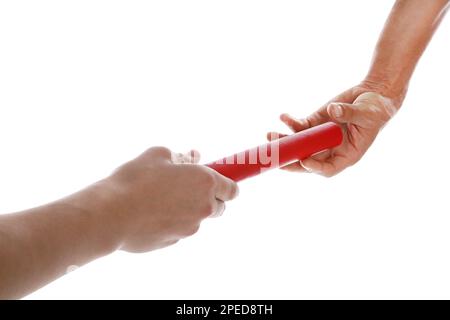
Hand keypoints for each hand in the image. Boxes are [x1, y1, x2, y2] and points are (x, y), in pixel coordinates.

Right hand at [93, 147, 238, 252]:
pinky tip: (150, 213)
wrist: (111, 215)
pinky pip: (179, 228)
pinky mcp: (174, 241)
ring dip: (187, 209)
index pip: (233, 189)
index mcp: (205, 183)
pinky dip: (172, 221)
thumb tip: (192, 158)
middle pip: (219, 206)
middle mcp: (204, 208)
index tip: (216, 179)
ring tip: (160, 198)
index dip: (226, 183)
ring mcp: (190, 228)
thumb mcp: (158, 155)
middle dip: (208, 197)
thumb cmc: (135, 180)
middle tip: (185, 187)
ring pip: (197, 218)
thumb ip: (180, 157)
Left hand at [268, 84, 401, 176]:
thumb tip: (332, 111)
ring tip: (269, 136)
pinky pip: (299, 127)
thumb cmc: (376, 109)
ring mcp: (320, 138)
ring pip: (299, 145)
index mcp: (347, 155)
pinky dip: (290, 123)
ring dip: (284, 142)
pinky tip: (283, 116)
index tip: (304, 160)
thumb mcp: (367, 112)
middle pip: (307, 161)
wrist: (372, 95)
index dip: (315, 167)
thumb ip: (350, 113)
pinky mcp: (315, 125)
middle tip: (274, 157)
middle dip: (289, 160)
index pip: (328, 168)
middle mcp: (330, 150)